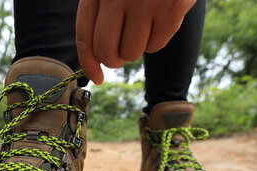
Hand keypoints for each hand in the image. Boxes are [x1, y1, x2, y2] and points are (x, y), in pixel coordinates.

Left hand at [76, 0, 195, 83]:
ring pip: (131, 52)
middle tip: (124, 51)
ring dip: (137, 46)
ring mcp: (144, 2)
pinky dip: (157, 38)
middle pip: (106, 51)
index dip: (89, 63)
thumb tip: (98, 62)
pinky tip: (161, 16)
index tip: (97, 77)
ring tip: (145, 22)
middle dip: (115, 59)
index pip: (85, 36)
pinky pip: (156, 45)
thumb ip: (101, 16)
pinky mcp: (171, 8)